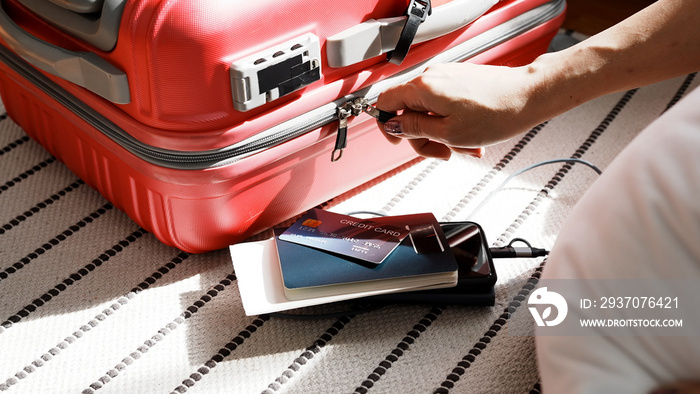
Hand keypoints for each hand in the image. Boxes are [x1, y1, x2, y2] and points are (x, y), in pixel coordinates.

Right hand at [375, 62, 547, 159]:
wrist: (530, 96)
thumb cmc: (496, 113)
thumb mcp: (447, 133)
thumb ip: (414, 129)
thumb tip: (394, 126)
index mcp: (422, 87)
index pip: (384, 102)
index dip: (386, 125)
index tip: (398, 140)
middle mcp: (432, 76)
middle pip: (408, 111)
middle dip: (423, 137)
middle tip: (441, 152)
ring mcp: (448, 76)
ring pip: (430, 111)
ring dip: (442, 133)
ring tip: (464, 146)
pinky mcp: (461, 79)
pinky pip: (445, 105)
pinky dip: (453, 123)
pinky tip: (470, 135)